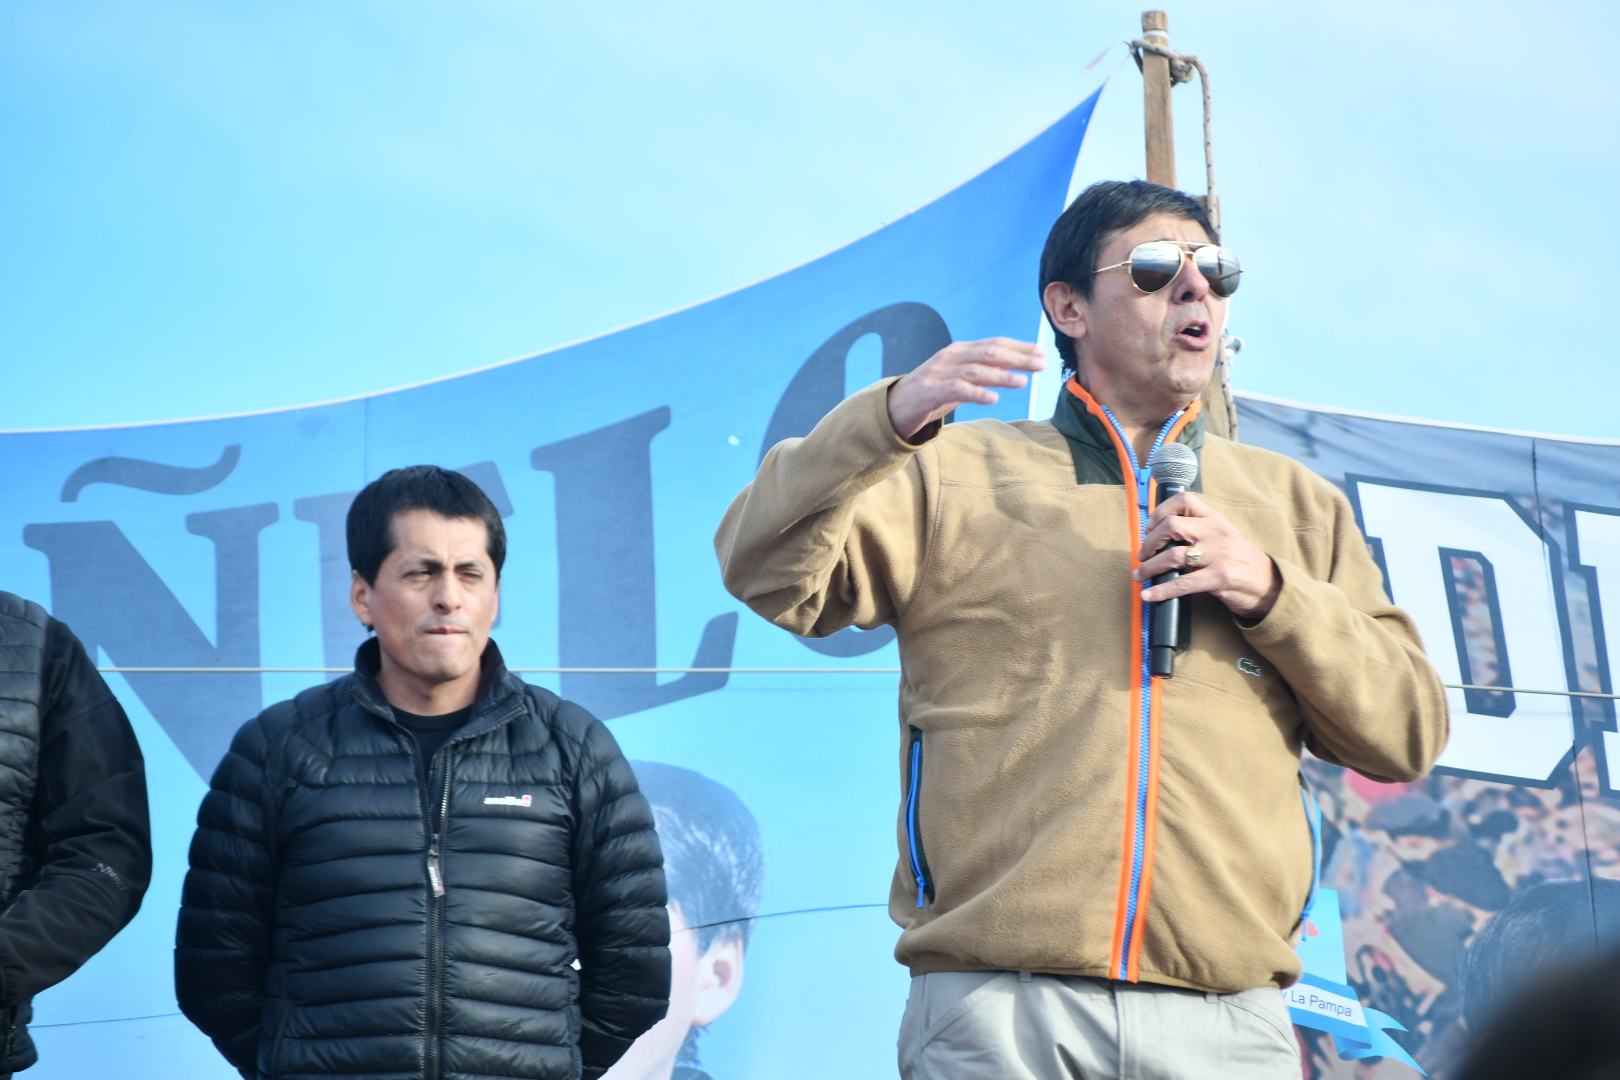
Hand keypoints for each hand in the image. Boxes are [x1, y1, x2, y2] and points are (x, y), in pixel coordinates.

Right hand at [886, 338, 1045, 440]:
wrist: (896, 406)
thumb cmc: (933, 393)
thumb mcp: (961, 378)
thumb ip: (984, 371)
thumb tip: (1014, 366)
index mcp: (960, 350)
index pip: (995, 344)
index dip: (1019, 347)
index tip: (1041, 354)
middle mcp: (951, 356)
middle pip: (989, 352)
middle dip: (1018, 358)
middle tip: (1041, 365)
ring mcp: (940, 372)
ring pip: (976, 370)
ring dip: (1001, 375)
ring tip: (1023, 382)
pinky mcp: (931, 390)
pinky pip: (957, 390)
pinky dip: (977, 393)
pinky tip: (993, 398)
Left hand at [1131, 492, 1281, 618]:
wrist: (1269, 583)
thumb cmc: (1240, 559)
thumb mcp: (1222, 535)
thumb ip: (1198, 529)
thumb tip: (1160, 535)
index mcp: (1215, 518)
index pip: (1184, 500)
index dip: (1160, 512)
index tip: (1150, 528)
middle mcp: (1216, 532)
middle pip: (1172, 526)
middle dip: (1150, 542)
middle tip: (1143, 555)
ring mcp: (1218, 555)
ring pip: (1173, 556)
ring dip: (1149, 568)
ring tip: (1140, 575)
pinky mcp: (1218, 578)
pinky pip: (1182, 584)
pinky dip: (1161, 591)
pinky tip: (1149, 595)